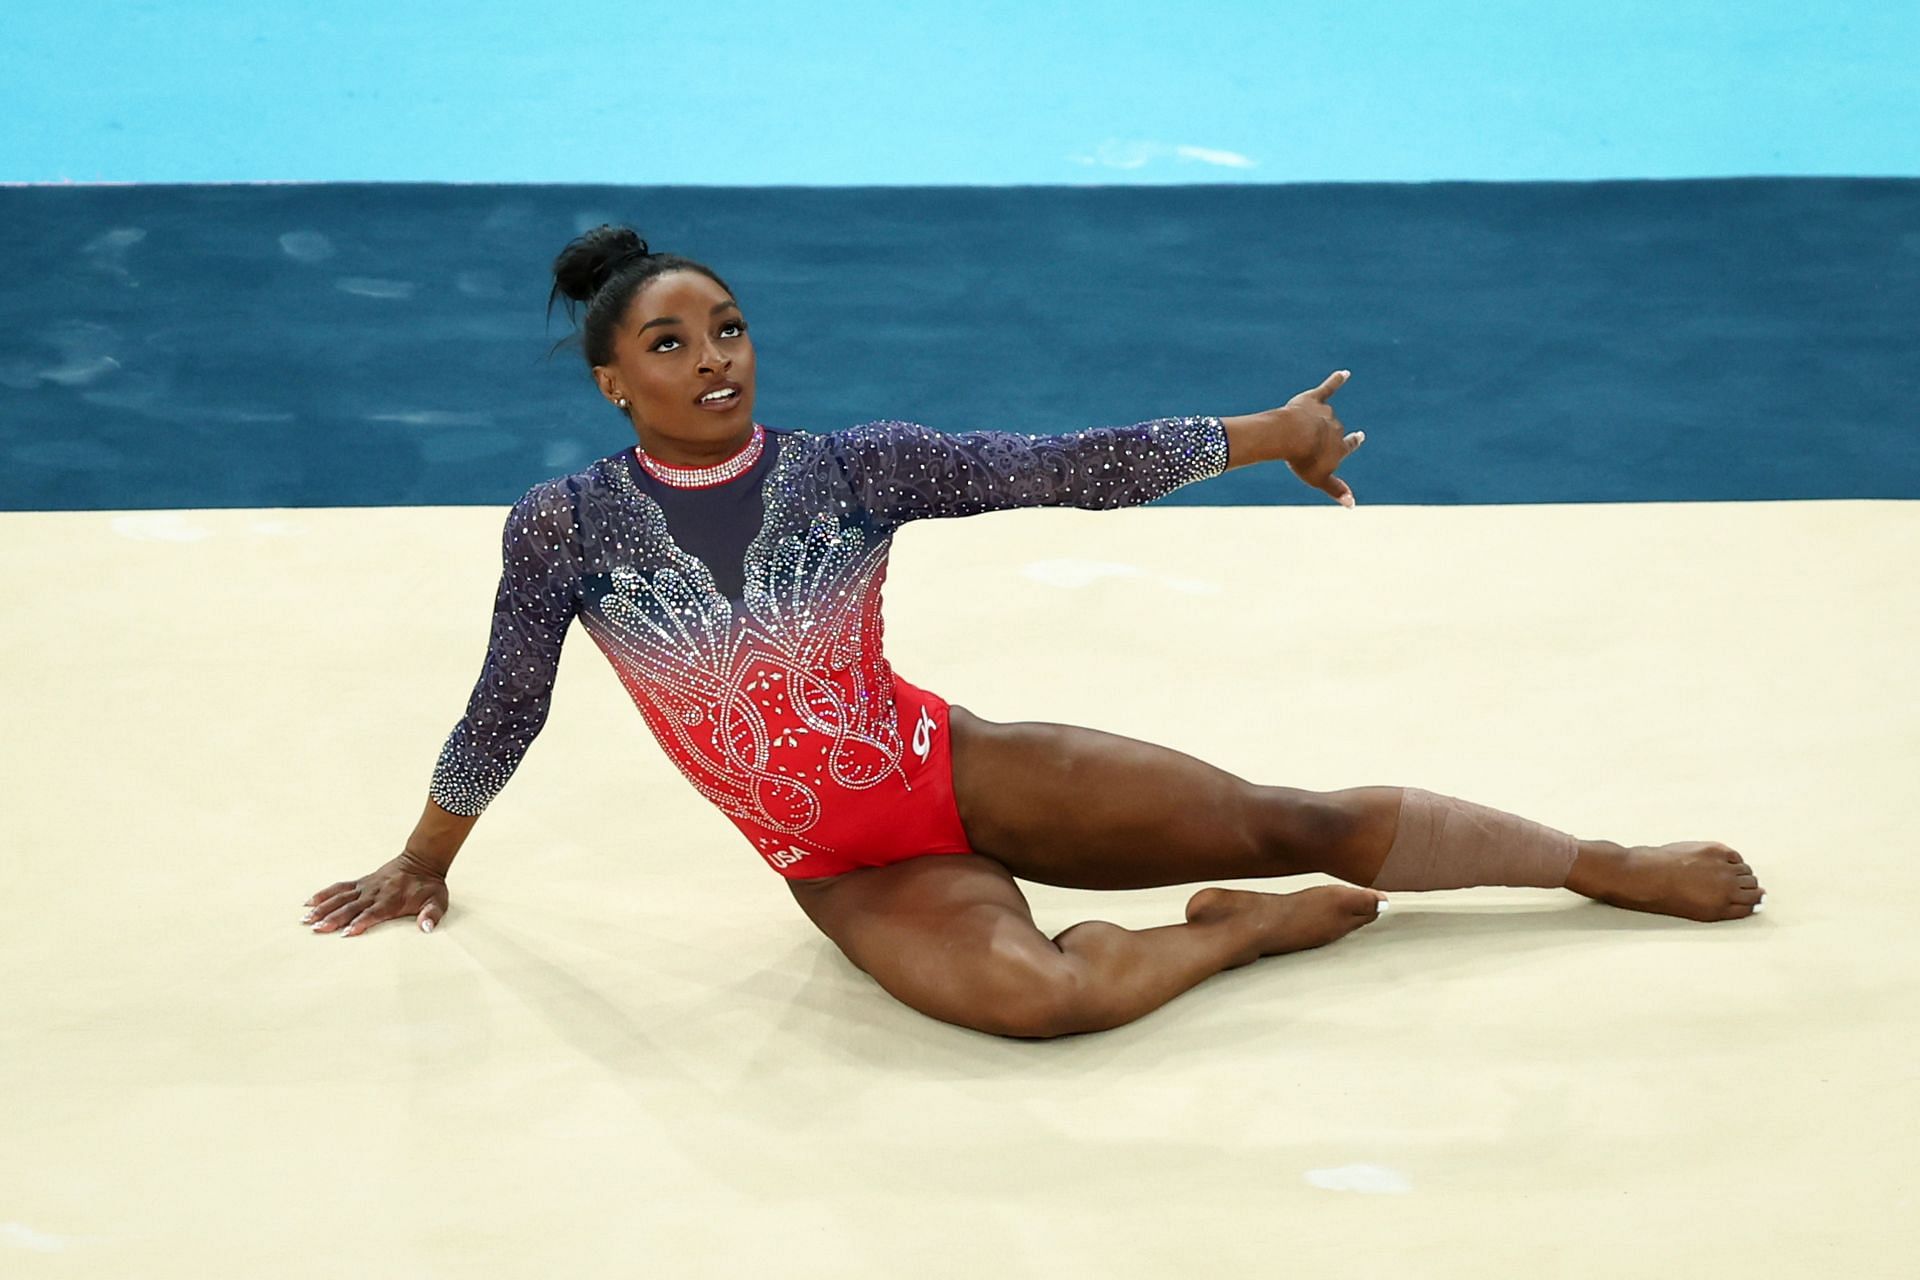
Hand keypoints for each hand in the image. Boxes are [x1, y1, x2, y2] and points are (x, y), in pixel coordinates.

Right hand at [302, 852, 449, 936]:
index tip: (345, 933)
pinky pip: (340, 887)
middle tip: (317, 929)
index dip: (360, 923)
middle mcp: (375, 893)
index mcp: (391, 900)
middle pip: (351, 907)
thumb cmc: (429, 885)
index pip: (373, 914)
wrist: (422, 860)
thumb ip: (432, 914)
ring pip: (341, 897)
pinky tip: (309, 902)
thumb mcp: (437, 900)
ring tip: (306, 919)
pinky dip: (324, 894)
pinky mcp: (361, 882)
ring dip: (323, 908)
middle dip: (334, 919)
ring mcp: (366, 887)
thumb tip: (426, 928)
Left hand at [1281, 369, 1364, 507]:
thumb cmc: (1303, 460)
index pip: (1349, 445)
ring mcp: (1326, 413)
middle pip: (1333, 430)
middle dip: (1321, 435)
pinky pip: (1328, 388)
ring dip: (1315, 418)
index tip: (1360, 435)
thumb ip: (1337, 490)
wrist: (1290, 436)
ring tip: (1296, 429)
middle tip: (1304, 443)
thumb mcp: (1319, 479)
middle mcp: (1336, 429)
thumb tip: (1353, 505)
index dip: (1353, 442)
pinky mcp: (1315, 399)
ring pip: (1324, 414)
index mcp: (1339, 448)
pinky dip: (1336, 380)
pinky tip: (1344, 373)